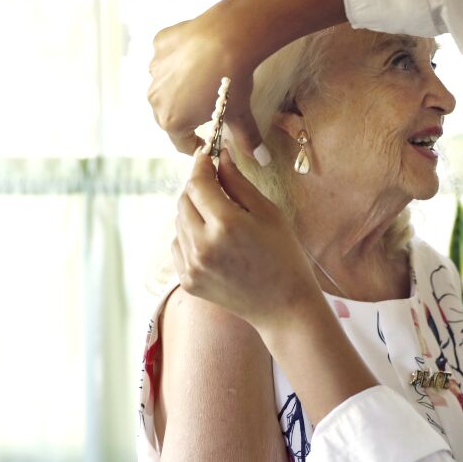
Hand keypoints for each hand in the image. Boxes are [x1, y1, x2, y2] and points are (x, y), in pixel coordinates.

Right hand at [148, 0, 345, 162]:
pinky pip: (167, 57)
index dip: (198, 144)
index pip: (181, 142)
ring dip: (179, 86)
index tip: (209, 140)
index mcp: (171, 121)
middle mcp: (155, 97)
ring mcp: (154, 69)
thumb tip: (262, 160)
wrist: (229, 36)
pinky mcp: (159, 45)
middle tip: (207, 109)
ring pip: (166, 85)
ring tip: (204, 78)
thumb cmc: (233, 80)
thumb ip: (247, 139)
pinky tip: (197, 54)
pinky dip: (179, 58)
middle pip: (169, 114)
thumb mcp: (240, 113)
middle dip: (186, 115)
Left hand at [173, 149, 321, 329]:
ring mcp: (192, 267)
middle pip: (183, 200)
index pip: (197, 183)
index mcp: (226, 225)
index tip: (206, 154)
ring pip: (178, 222)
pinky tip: (214, 241)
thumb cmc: (283, 256)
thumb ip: (238, 182)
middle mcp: (202, 246)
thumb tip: (220, 156)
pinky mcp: (188, 281)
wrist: (284, 306)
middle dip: (197, 188)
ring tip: (220, 217)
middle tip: (216, 184)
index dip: (200, 165)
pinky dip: (190, 236)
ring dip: (193, 212)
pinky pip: (178, 245)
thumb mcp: (268, 213)